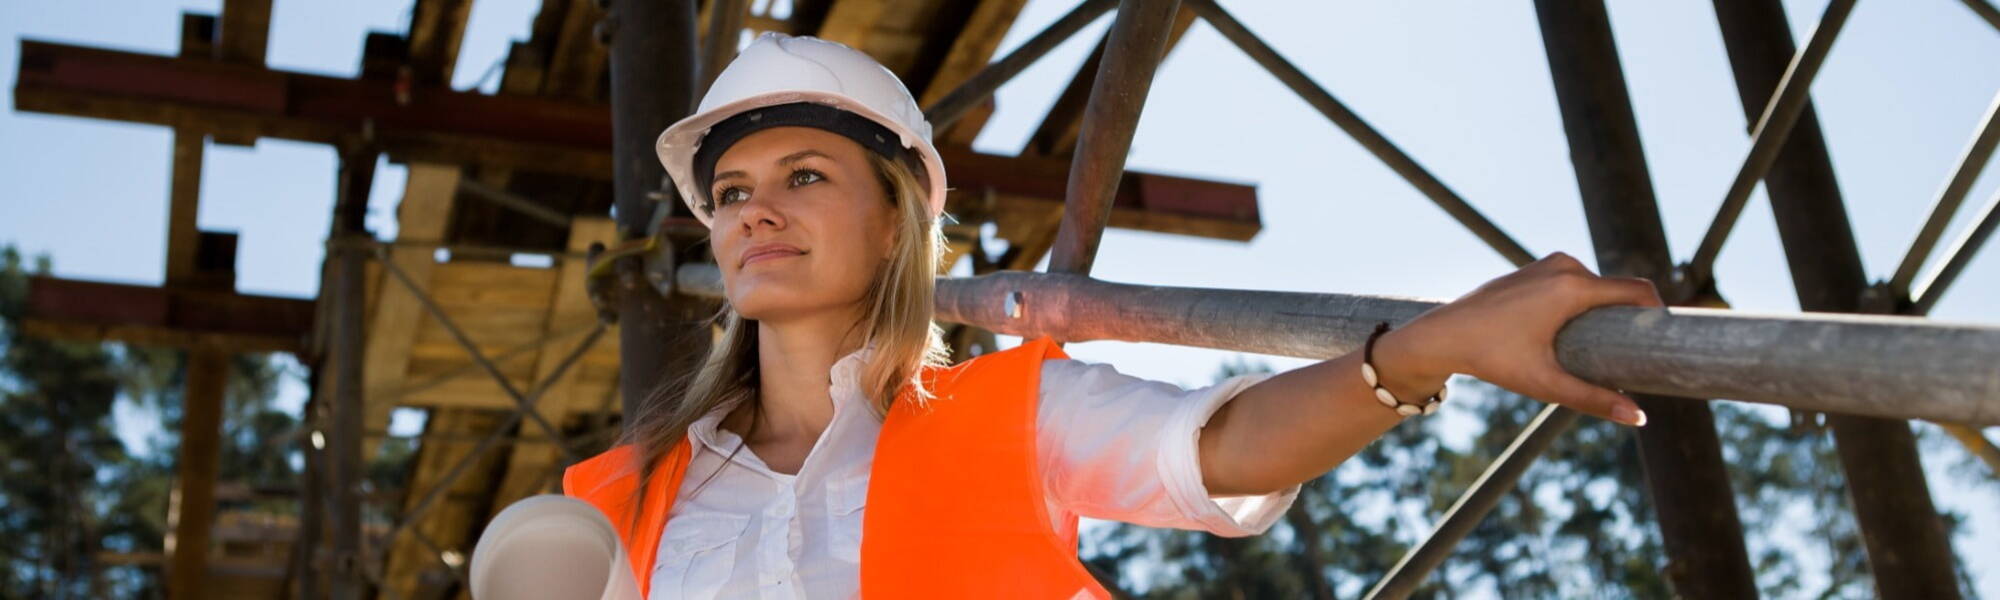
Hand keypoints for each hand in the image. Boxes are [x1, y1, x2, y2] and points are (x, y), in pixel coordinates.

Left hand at [1376, 252, 1664, 425]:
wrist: (1444, 335)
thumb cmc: (1492, 359)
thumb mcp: (1546, 382)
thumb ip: (1593, 398)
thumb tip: (1638, 417)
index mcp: (1572, 286)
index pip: (1637, 289)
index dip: (1659, 312)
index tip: (1668, 339)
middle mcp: (1564, 266)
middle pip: (1619, 289)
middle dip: (1632, 318)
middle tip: (1639, 355)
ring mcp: (1549, 263)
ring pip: (1597, 286)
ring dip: (1607, 311)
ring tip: (1610, 349)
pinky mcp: (1537, 268)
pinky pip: (1578, 281)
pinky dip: (1587, 302)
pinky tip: (1585, 331)